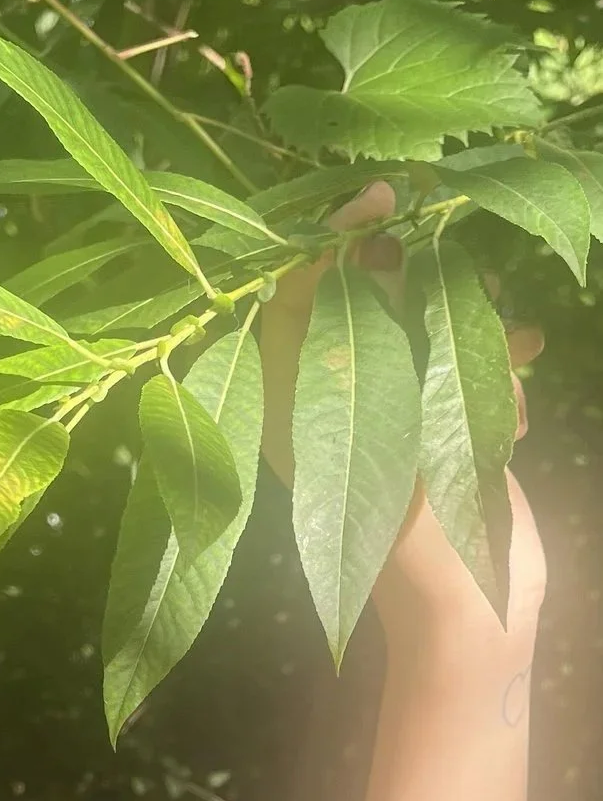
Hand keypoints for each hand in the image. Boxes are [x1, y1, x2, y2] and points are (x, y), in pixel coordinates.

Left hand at [258, 181, 546, 642]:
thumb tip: (352, 244)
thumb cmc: (396, 522)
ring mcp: (397, 414)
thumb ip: (335, 328)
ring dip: (478, 349)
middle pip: (380, 295)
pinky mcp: (448, 430)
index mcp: (289, 396)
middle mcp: (335, 399)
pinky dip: (501, 387)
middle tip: (461, 312)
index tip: (385, 193)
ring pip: (442, 324)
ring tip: (495, 390)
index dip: (333, 233)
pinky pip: (480, 368)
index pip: (297, 284)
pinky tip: (511, 421)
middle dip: (432, 300)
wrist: (464, 607)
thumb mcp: (349, 418)